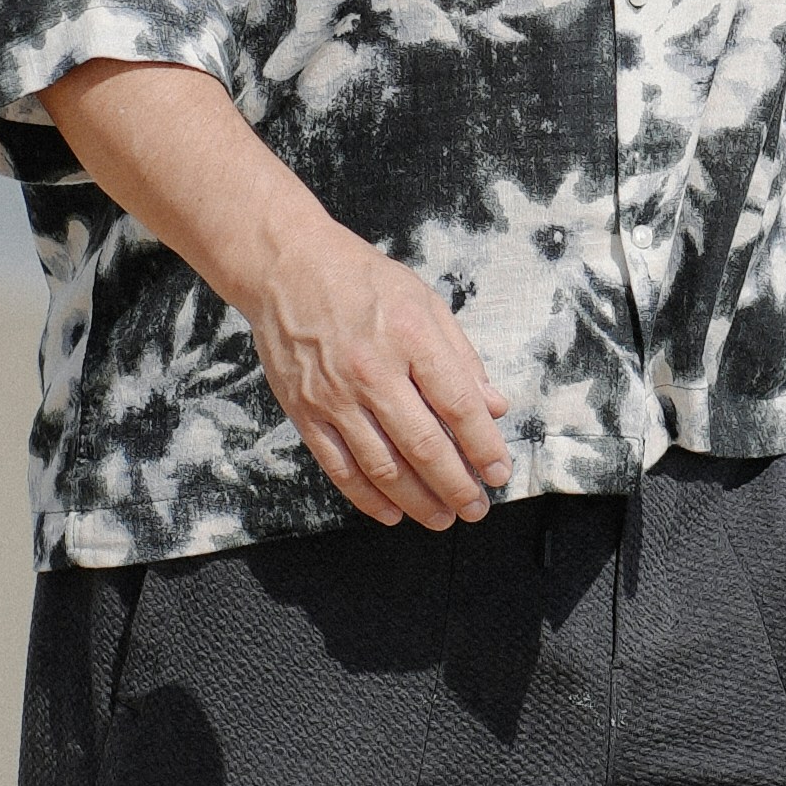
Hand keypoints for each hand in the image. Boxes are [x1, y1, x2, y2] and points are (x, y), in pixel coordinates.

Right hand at [241, 213, 511, 530]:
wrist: (286, 268)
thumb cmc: (363, 281)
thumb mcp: (424, 302)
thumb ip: (462, 357)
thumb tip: (495, 407)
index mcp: (411, 337)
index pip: (458, 404)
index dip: (483, 446)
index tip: (499, 472)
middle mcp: (372, 370)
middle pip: (424, 445)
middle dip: (457, 485)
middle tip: (477, 508)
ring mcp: (335, 396)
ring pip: (383, 466)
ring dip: (418, 501)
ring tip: (442, 517)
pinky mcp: (305, 412)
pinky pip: (340, 468)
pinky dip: (368, 498)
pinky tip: (392, 513)